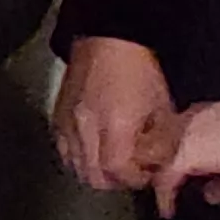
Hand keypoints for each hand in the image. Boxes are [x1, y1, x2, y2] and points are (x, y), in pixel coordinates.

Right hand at [53, 36, 181, 192]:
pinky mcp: (57, 116)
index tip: (146, 174)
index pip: (118, 171)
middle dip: (116, 180)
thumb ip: (162, 143)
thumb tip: (158, 166)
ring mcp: (67, 123)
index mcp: (115, 125)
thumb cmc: (140, 69)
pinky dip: (78, 158)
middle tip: (131, 171)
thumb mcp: (163, 107)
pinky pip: (63, 150)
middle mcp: (86, 128)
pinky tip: (93, 149)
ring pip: (75, 167)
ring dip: (95, 172)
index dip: (135, 179)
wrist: (108, 38)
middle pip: (94, 177)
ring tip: (112, 160)